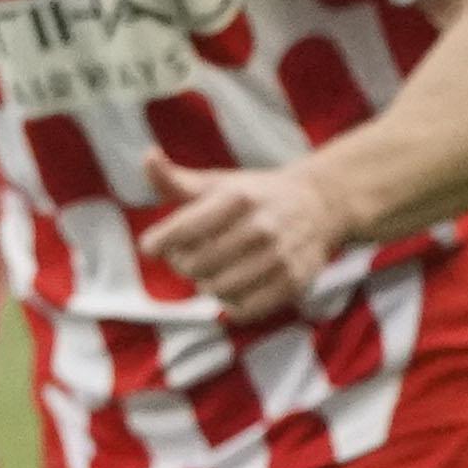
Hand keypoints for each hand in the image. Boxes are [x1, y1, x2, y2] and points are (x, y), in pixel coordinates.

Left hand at [141, 153, 356, 319]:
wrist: (319, 206)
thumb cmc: (254, 195)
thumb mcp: (217, 182)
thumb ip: (176, 178)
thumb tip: (148, 157)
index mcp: (238, 198)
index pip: (185, 228)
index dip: (160, 242)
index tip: (151, 247)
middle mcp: (261, 227)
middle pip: (196, 264)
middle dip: (181, 264)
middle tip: (184, 257)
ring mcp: (280, 257)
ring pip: (218, 290)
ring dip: (204, 284)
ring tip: (207, 272)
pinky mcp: (295, 283)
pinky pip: (245, 310)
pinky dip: (230, 304)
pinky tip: (231, 287)